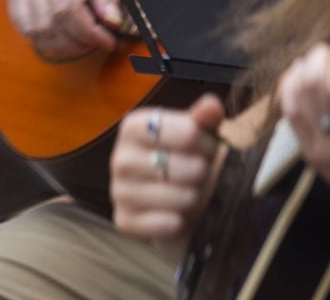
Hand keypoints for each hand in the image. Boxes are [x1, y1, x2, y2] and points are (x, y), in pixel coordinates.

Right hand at [4, 0, 122, 61]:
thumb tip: (110, 20)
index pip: (67, 9)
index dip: (89, 34)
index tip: (108, 39)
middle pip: (46, 23)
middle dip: (75, 43)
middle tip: (96, 42)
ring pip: (28, 25)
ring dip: (55, 42)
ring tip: (78, 39)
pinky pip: (18, 16)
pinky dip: (37, 31)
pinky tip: (58, 28)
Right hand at [112, 95, 225, 263]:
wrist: (186, 208)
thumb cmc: (191, 165)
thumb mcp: (201, 139)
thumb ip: (205, 120)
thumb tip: (211, 104)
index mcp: (134, 128)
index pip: (171, 129)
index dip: (201, 140)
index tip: (209, 146)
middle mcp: (120, 157)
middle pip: (175, 165)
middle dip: (199, 173)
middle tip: (201, 174)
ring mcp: (119, 190)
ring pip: (170, 196)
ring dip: (191, 199)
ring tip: (192, 195)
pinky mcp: (123, 221)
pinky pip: (156, 224)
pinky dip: (175, 223)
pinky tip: (180, 217)